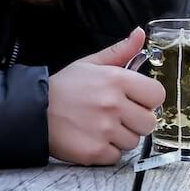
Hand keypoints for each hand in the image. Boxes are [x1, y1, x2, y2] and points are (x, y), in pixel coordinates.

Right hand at [46, 27, 165, 164]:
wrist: (32, 111)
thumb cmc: (63, 87)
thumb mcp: (91, 63)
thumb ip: (120, 51)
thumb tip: (140, 33)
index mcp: (116, 80)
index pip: (157, 95)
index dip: (148, 99)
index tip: (137, 100)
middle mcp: (113, 105)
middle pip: (149, 122)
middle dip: (136, 120)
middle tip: (118, 116)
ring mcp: (104, 130)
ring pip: (133, 141)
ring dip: (121, 137)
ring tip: (101, 126)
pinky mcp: (94, 151)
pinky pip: (116, 156)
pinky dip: (106, 152)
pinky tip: (93, 139)